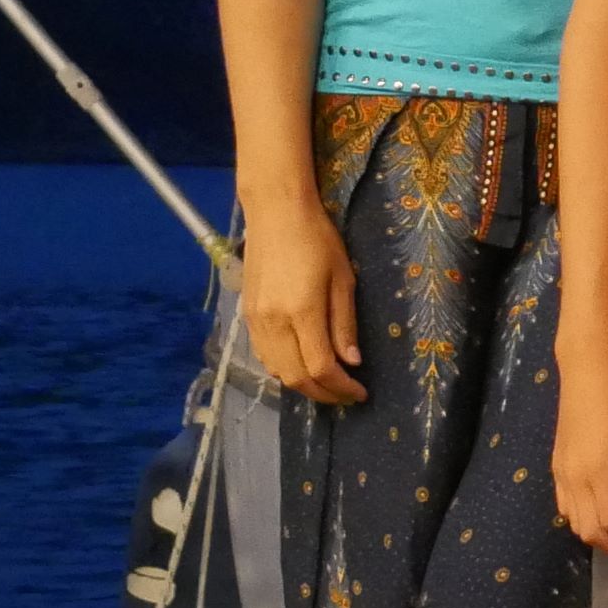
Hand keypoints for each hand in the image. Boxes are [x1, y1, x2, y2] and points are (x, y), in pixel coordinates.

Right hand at [239, 198, 364, 404]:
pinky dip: (283, 369)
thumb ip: (344, 324)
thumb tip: (351, 362)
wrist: (275, 212)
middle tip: (346, 395)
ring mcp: (256, 319)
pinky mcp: (247, 314)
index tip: (360, 393)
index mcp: (302, 312)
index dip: (341, 388)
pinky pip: (263, 355)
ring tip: (327, 383)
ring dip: (302, 385)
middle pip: (296, 377)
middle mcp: (273, 322)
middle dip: (324, 394)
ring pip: (277, 370)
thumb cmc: (318, 239)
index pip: (321, 368)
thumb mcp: (343, 279)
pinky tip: (301, 365)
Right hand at [552, 342, 607, 564]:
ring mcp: (562, 472)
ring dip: (599, 538)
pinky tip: (599, 517)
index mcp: (599, 473)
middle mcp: (575, 478)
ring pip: (575, 522)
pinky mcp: (557, 464)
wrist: (587, 367)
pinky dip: (581, 522)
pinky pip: (565, 506)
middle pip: (591, 531)